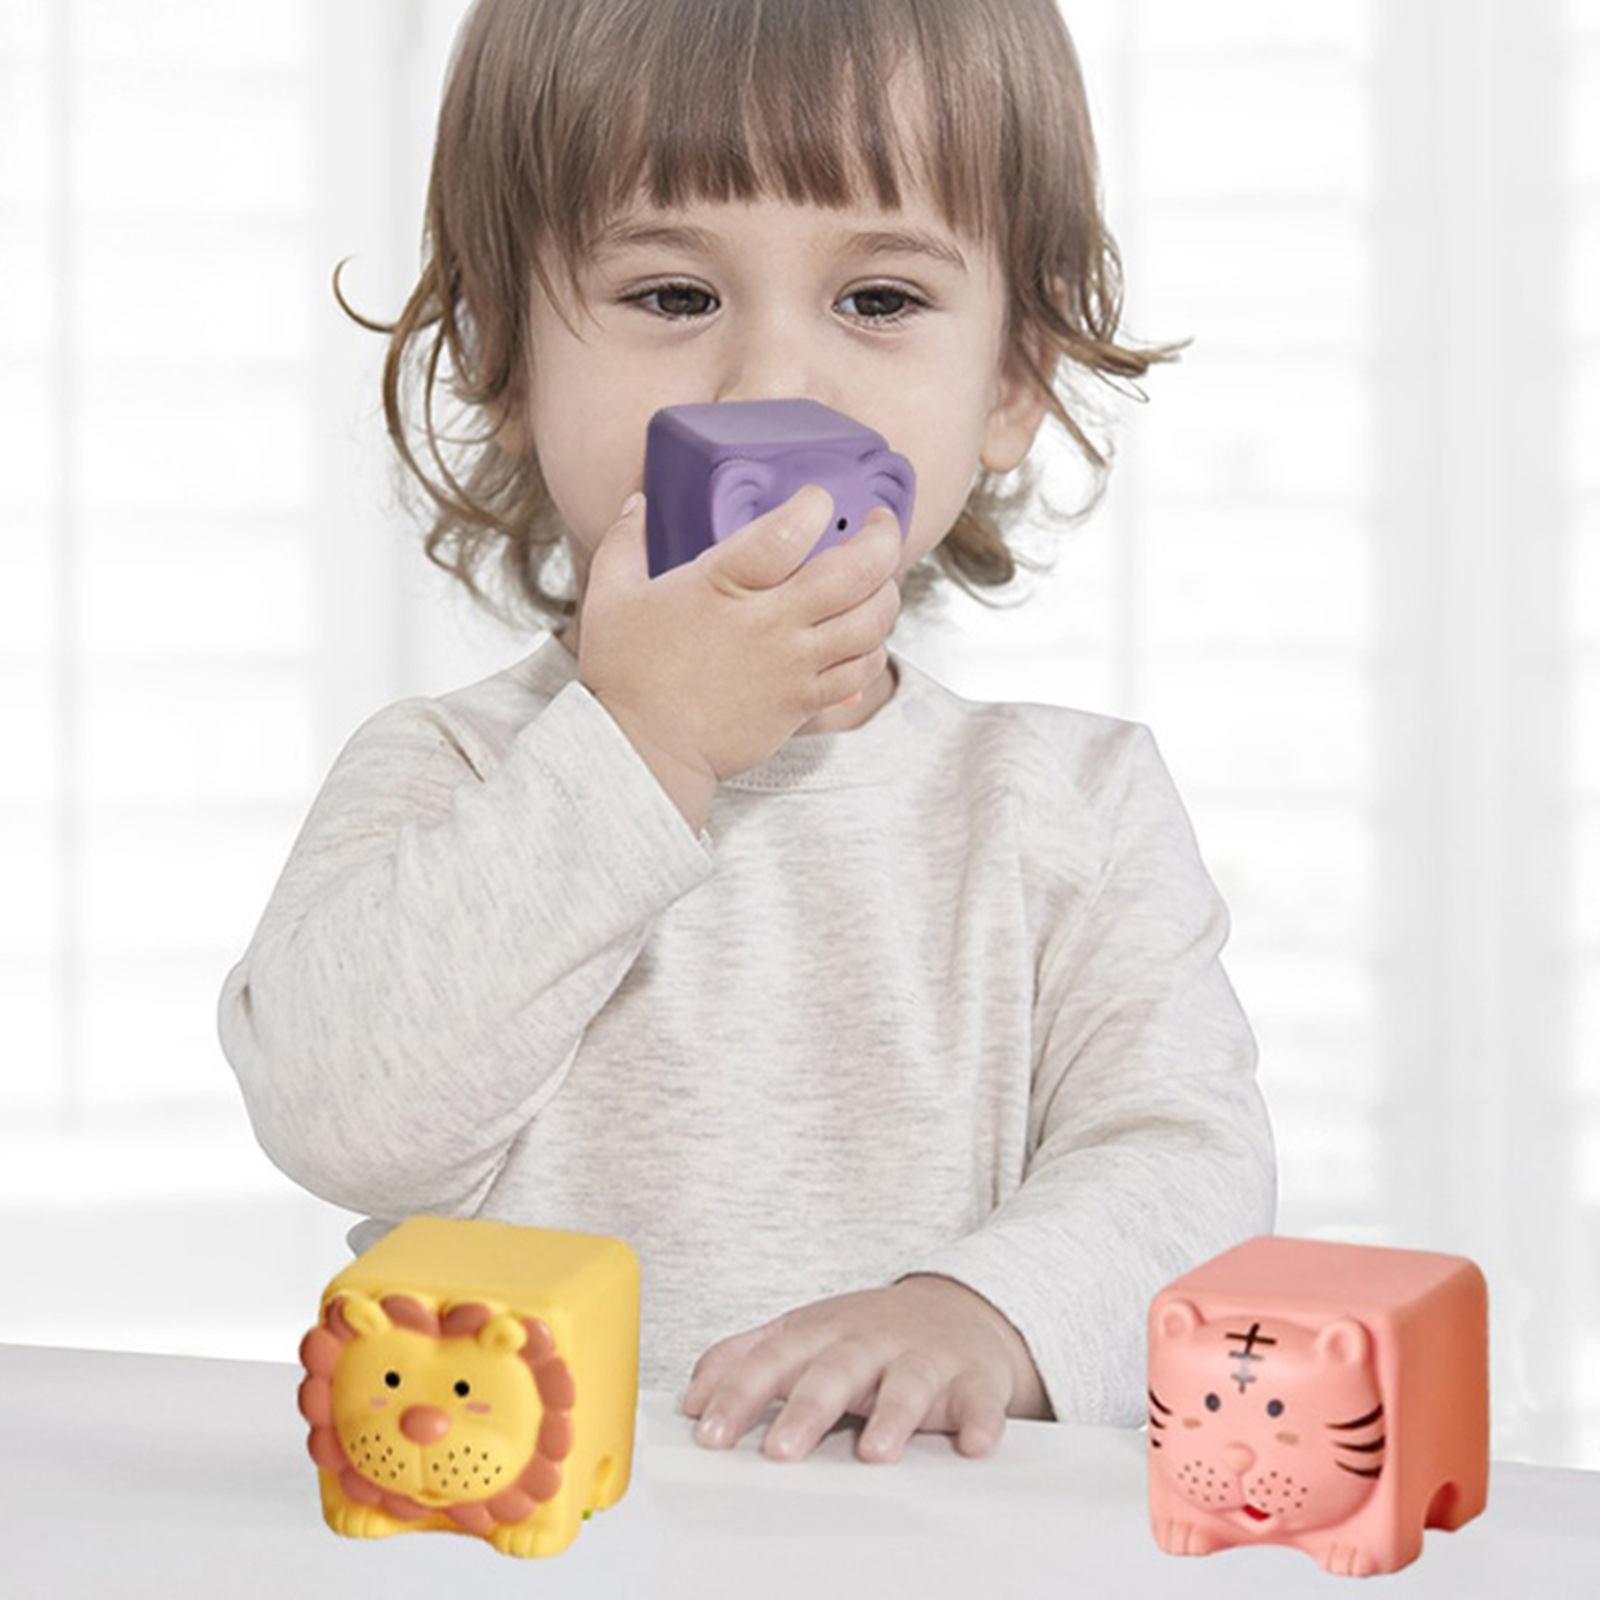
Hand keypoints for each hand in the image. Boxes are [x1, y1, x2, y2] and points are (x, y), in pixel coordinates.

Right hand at [577, 486, 902, 783]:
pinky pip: (860, 669)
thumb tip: (635, 504)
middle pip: (855, 571)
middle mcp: (769, 622)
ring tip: (879, 577)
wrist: (641, 752)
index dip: (815, 505)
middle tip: (879, 522)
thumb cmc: (624, 675)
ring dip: (886, 591)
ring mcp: (793, 664)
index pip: (790, 530)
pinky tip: (865, 634)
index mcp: (724, 586)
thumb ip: (624, 542)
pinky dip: (873, 647)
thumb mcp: (612, 597)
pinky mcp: (803, 702)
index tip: (816, 500)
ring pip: (871, 620)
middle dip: (881, 537)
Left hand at [681, 1274, 1048, 1464]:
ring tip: (875, 1452)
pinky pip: (978, 1401)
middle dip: (807, 1409)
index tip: (710, 1432)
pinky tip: (973, 1443)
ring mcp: (921, 1358)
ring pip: (906, 1383)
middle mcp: (868, 1342)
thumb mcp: (804, 1333)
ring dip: (893, 1415)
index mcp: (820, 1333)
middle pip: (835, 1371)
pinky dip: (979, 1420)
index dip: (739, 1395)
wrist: (959, 1309)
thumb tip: (692, 1394)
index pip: (771, 1359)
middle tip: (781, 1451)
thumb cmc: (868, 1334)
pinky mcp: (972, 1380)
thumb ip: (746, 1357)